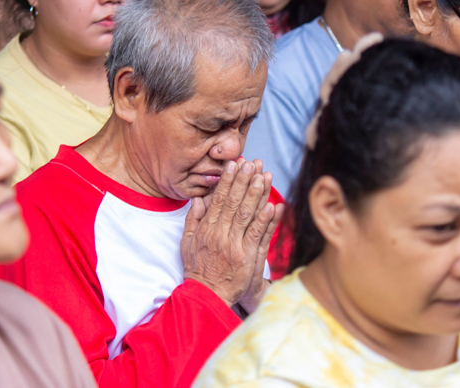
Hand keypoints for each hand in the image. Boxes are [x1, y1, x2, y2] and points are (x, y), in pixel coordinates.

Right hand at [181, 159, 278, 307]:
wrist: (207, 296)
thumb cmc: (197, 269)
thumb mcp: (186, 243)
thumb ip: (192, 220)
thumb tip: (198, 199)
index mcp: (206, 229)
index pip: (219, 199)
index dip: (228, 181)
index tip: (234, 164)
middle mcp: (220, 234)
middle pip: (234, 203)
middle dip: (244, 181)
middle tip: (253, 163)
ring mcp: (235, 245)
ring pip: (247, 215)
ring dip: (257, 194)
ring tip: (265, 177)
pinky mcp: (248, 257)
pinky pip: (258, 235)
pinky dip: (266, 220)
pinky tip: (273, 205)